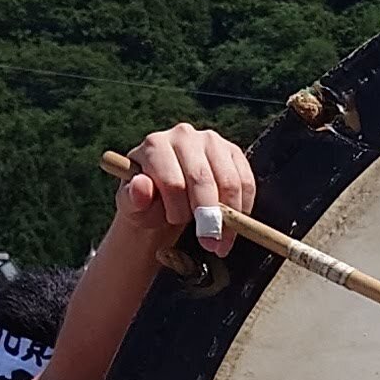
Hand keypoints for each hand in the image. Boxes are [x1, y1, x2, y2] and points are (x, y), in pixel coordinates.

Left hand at [107, 122, 252, 257]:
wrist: (166, 198)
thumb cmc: (147, 203)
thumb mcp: (133, 206)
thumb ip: (134, 198)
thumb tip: (142, 186)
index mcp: (155, 145)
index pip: (173, 181)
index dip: (177, 210)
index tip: (176, 226)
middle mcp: (184, 135)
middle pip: (202, 179)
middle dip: (207, 217)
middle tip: (209, 244)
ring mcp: (211, 141)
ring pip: (228, 181)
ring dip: (229, 217)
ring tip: (221, 242)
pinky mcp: (232, 151)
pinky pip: (246, 182)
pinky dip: (243, 208)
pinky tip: (234, 226)